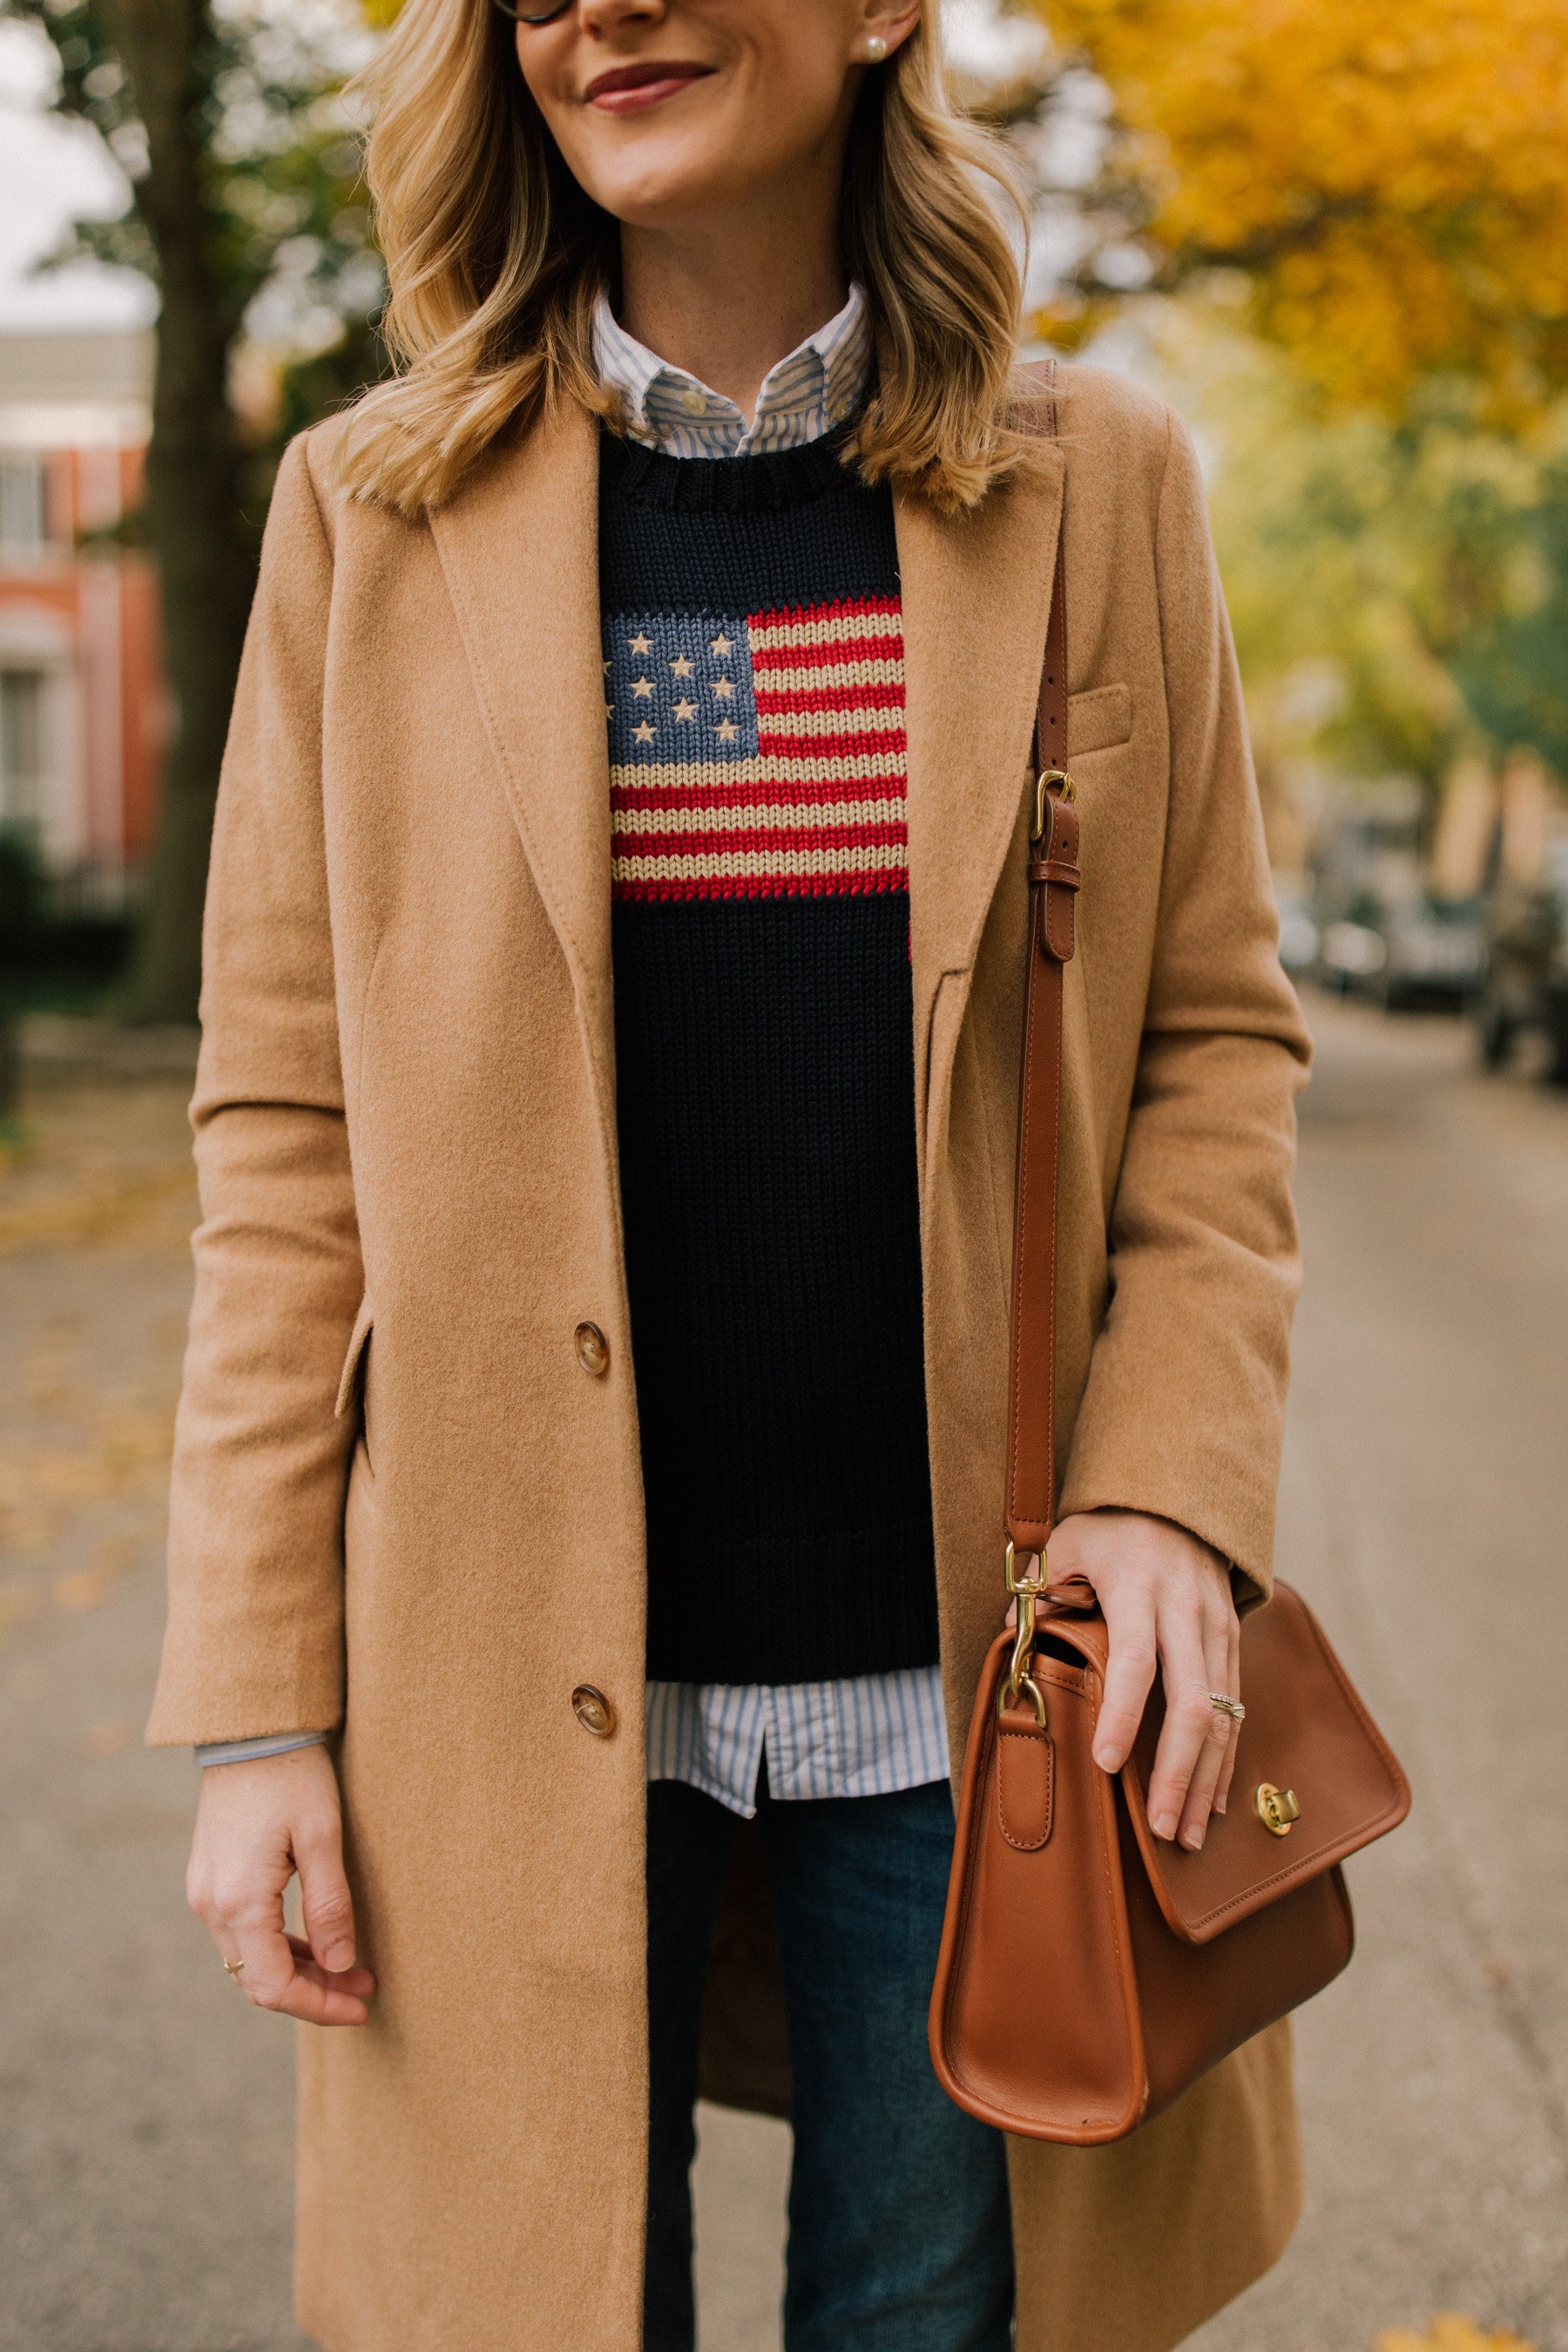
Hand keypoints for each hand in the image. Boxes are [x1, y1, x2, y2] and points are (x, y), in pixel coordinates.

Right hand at [187, 1744, 375, 2024]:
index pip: (274, 1985)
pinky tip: (317, 1943)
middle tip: (364, 1988)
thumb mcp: (323, 1837)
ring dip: (298, 1971)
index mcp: (238, 1900)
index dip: (319, 2006)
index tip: (361, 2008)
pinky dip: (279, 1947)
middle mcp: (210, 1904)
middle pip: (259, 1980)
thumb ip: (330, 1905)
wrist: (251, 1730)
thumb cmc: (293, 1775)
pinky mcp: (210, 1878)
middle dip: (313, 1992)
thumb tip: (340, 1965)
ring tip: (350, 1970)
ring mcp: (204, 1892)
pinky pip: (243, 1933)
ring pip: (250, 1960)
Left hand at [1043, 1508, 1240, 1850]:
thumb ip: (1038, 1596)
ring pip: (1222, 1715)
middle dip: (1176, 1772)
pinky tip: (1213, 1800)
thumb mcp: (1063, 1546)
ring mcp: (1217, 1625)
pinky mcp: (1233, 1638)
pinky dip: (1224, 1758)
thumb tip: (1012, 1646)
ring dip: (1205, 1780)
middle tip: (1160, 1828)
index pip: (1134, 1659)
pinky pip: (1235, 1708)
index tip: (1105, 1765)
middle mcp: (1186, 1609)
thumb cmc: (1107, 1526)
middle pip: (1191, 1702)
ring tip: (1186, 1834)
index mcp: (1139, 1585)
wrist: (1176, 1493)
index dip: (1121, 1714)